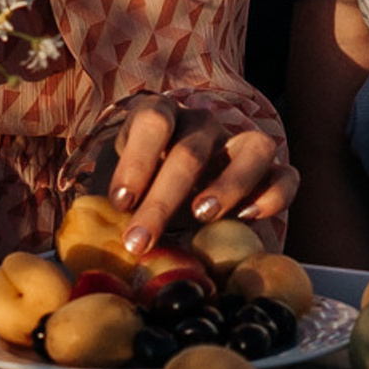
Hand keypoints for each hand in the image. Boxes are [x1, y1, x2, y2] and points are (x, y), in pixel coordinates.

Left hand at [82, 101, 299, 255]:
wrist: (181, 189)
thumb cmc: (144, 192)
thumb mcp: (124, 191)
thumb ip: (112, 209)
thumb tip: (83, 251)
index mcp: (161, 118)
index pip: (150, 122)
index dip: (136, 160)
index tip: (120, 204)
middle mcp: (203, 124)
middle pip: (190, 150)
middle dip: (163, 199)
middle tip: (140, 241)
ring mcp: (241, 142)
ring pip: (253, 148)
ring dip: (227, 183)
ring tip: (201, 217)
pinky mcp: (272, 170)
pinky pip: (285, 173)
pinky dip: (272, 194)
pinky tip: (248, 218)